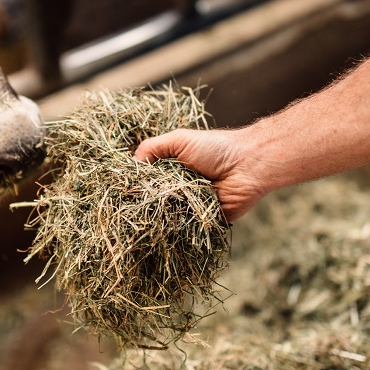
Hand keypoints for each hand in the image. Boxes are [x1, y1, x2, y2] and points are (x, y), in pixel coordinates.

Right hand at [134, 128, 267, 221]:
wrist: (248, 166)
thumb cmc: (217, 148)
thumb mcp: (180, 140)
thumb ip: (154, 148)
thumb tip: (131, 163)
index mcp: (172, 171)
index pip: (146, 182)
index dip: (135, 187)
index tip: (120, 192)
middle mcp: (178, 189)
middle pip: (153, 202)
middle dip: (145, 205)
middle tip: (131, 210)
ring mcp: (190, 207)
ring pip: (167, 218)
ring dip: (160, 218)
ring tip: (150, 219)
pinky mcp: (203, 222)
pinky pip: (187, 229)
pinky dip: (179, 229)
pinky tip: (168, 229)